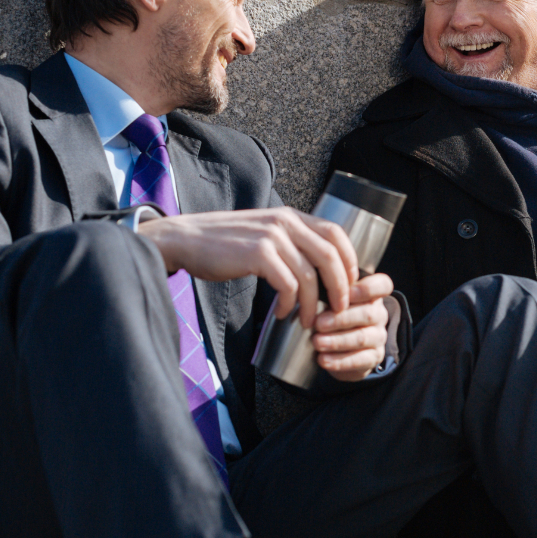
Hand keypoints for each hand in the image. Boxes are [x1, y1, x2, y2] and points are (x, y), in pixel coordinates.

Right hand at [137, 208, 357, 327]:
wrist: (186, 240)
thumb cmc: (225, 244)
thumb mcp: (264, 234)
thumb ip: (291, 243)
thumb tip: (317, 271)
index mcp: (291, 216)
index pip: (337, 234)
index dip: (350, 261)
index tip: (350, 285)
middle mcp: (285, 222)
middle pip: (330, 255)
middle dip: (340, 287)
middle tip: (338, 310)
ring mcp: (271, 237)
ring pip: (309, 275)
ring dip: (312, 304)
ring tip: (307, 321)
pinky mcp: (257, 254)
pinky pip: (287, 284)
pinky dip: (289, 304)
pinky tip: (281, 314)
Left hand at [311, 273, 392, 380]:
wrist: (341, 346)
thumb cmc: (335, 314)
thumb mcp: (334, 300)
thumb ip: (330, 293)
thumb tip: (311, 291)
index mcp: (373, 295)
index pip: (383, 285)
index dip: (366, 288)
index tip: (346, 293)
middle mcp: (379, 314)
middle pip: (368, 314)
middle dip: (341, 319)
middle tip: (318, 323)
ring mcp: (379, 337)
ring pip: (361, 338)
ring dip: (337, 341)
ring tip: (317, 342)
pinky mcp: (374, 357)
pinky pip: (359, 360)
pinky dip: (339, 361)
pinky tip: (323, 359)